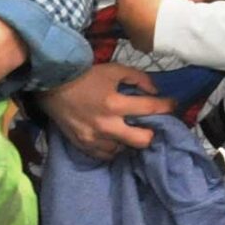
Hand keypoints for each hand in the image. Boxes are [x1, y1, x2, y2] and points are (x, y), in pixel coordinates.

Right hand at [36, 62, 174, 161]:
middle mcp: (106, 125)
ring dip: (129, 140)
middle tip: (149, 126)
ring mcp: (94, 138)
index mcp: (115, 103)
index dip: (167, 106)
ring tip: (128, 131)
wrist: (52, 87)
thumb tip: (154, 91)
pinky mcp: (83, 145)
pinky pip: (106, 155)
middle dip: (150, 132)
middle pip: (142, 140)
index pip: (150, 109)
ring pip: (124, 149)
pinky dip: (113, 148)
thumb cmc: (85, 77)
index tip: (172, 105)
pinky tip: (114, 139)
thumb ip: (138, 78)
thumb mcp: (113, 70)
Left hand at [114, 0, 168, 52]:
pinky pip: (143, 36)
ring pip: (136, 24)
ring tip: (160, 17)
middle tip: (156, 3)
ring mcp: (130, 32)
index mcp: (123, 0)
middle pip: (131, 9)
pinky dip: (150, 33)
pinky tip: (160, 28)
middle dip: (141, 6)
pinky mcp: (139, 44)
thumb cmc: (160, 3)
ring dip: (145, 20)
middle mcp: (122, 17)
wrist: (169, 26)